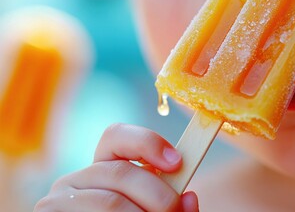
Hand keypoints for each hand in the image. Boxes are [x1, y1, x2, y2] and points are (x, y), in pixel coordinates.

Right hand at [34, 123, 198, 211]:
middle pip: (122, 172)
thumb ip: (172, 206)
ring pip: (112, 202)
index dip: (148, 142)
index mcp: (100, 171)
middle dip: (159, 195)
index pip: (116, 136)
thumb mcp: (149, 210)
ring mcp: (58, 201)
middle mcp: (74, 181)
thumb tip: (190, 199)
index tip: (177, 162)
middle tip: (176, 210)